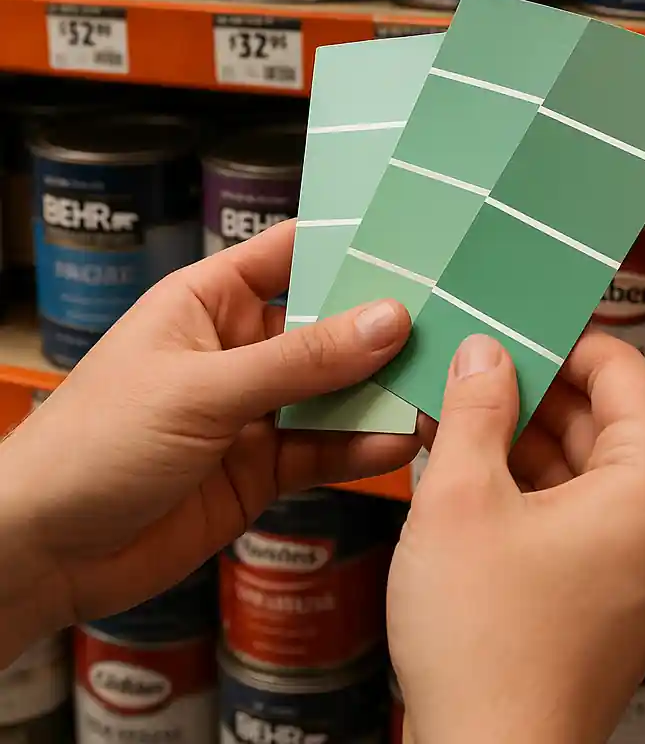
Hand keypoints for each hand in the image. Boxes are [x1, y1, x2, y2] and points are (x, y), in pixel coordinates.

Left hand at [0, 219, 416, 664]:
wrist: (45, 552)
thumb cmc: (95, 442)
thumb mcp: (203, 388)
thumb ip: (300, 360)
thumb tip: (389, 319)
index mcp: (210, 300)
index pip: (290, 253)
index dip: (347, 243)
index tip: (416, 239)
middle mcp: (239, 348)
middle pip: (326, 324)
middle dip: (382, 325)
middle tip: (451, 318)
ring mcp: (255, 410)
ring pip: (334, 390)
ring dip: (381, 390)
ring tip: (440, 383)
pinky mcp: (264, 468)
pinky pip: (324, 450)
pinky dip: (361, 448)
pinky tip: (400, 443)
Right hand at [389, 332, 644, 743]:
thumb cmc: (488, 648)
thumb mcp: (463, 499)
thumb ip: (477, 408)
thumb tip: (484, 354)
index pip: (621, 368)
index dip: (562, 335)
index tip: (514, 319)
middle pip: (601, 416)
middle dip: (532, 386)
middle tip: (472, 360)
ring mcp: (642, 560)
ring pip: (583, 464)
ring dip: (522, 434)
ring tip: (458, 407)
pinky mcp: (611, 591)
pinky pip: (575, 510)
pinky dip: (527, 484)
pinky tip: (469, 464)